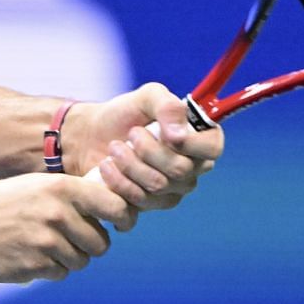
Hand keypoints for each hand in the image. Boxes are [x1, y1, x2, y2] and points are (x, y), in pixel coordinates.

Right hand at [0, 173, 135, 283]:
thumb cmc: (2, 203)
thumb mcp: (36, 184)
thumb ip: (72, 193)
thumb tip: (112, 203)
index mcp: (61, 188)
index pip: (114, 206)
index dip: (124, 218)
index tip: (122, 224)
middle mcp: (57, 214)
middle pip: (101, 242)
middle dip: (92, 244)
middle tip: (74, 239)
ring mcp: (46, 242)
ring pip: (82, 261)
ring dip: (70, 257)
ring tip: (46, 245)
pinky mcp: (35, 266)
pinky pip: (61, 273)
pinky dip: (51, 268)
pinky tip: (32, 255)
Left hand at [65, 83, 223, 210]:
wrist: (91, 136)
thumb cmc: (125, 114)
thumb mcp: (146, 97)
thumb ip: (167, 106)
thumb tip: (179, 136)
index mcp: (200, 140)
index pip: (212, 148)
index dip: (189, 143)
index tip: (163, 133)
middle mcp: (192, 169)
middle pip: (180, 170)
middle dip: (148, 151)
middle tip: (130, 135)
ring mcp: (172, 191)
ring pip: (158, 186)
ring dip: (129, 164)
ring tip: (114, 148)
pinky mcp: (148, 206)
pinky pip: (139, 203)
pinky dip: (118, 183)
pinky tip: (107, 168)